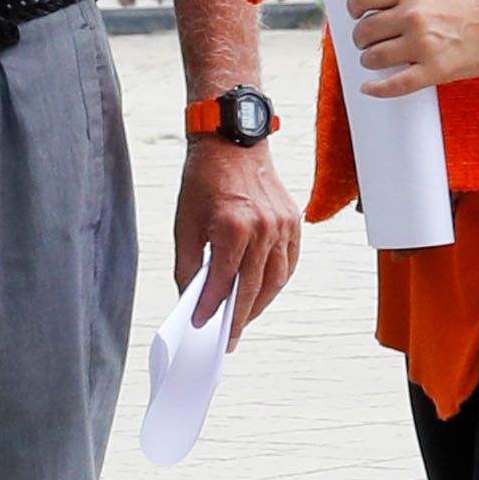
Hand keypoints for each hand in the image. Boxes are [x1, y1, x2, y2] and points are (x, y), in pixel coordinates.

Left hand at [176, 138, 301, 336]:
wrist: (232, 142)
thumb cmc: (204, 179)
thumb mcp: (185, 222)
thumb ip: (189, 264)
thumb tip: (191, 297)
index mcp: (233, 226)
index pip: (223, 281)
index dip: (211, 308)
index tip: (202, 325)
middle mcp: (263, 227)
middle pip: (253, 287)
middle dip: (239, 317)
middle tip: (229, 337)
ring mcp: (283, 225)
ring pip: (275, 279)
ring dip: (260, 303)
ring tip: (244, 318)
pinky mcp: (293, 221)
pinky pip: (289, 262)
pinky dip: (276, 282)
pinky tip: (263, 293)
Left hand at [347, 0, 478, 94]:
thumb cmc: (475, 6)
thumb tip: (374, 12)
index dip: (354, 8)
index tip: (356, 14)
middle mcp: (413, 16)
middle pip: (364, 31)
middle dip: (363, 40)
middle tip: (370, 43)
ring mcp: (423, 44)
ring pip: (373, 58)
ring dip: (371, 61)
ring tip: (379, 60)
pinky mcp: (435, 70)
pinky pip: (395, 85)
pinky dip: (378, 89)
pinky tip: (370, 88)